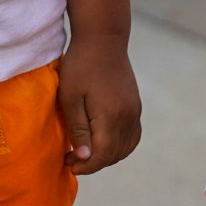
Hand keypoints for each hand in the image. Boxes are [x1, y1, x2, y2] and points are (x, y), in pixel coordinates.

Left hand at [57, 35, 140, 176]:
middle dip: (94, 163)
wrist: (103, 39)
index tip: (69, 164)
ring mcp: (135, 111)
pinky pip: (132, 136)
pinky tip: (102, 143)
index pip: (103, 154)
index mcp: (112, 116)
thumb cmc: (80, 66)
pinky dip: (119, 146)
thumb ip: (78, 130)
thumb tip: (84, 158)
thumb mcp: (70, 98)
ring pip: (126, 148)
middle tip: (72, 159)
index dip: (87, 166)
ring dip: (107, 156)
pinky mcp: (136, 106)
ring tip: (85, 153)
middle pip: (115, 154)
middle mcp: (129, 116)